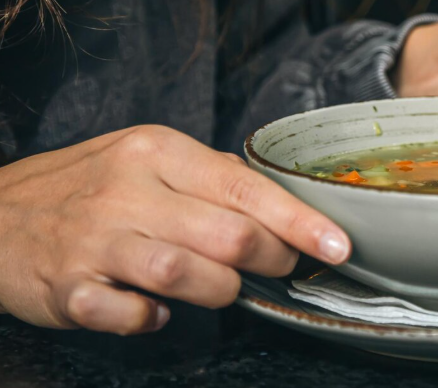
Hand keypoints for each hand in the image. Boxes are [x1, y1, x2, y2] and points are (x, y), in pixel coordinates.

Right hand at [0, 125, 349, 334]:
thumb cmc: (88, 185)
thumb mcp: (148, 158)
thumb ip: (212, 177)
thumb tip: (279, 204)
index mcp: (157, 151)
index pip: (245, 187)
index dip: (299, 222)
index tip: (337, 245)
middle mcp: (128, 190)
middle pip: (228, 235)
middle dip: (270, 259)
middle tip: (279, 265)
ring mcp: (95, 240)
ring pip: (186, 274)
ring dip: (221, 290)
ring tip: (222, 287)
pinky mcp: (67, 288)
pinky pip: (129, 315)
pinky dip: (153, 319)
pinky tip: (158, 310)